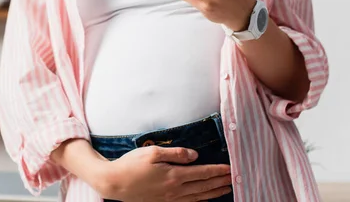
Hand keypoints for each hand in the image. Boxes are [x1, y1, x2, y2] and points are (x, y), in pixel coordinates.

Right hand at [100, 146, 231, 201]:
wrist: (115, 183)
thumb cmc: (131, 164)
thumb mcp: (153, 152)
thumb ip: (176, 153)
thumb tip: (195, 155)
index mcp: (174, 175)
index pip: (202, 173)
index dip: (218, 171)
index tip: (230, 168)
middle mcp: (175, 189)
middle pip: (204, 186)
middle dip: (220, 182)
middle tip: (234, 178)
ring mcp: (170, 198)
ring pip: (198, 196)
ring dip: (214, 192)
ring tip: (225, 188)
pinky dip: (200, 201)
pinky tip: (205, 199)